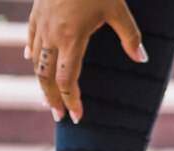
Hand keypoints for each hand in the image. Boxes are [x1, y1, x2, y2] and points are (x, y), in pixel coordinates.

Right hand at [25, 0, 147, 123]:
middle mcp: (52, 34)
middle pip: (46, 76)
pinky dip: (32, 55)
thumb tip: (142, 59)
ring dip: (41, 82)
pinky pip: (31, 39)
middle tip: (59, 116)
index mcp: (72, 38)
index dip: (71, 100)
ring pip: (36, 60)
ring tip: (47, 98)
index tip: (77, 117)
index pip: (68, 80)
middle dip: (52, 98)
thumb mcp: (118, 9)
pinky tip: (33, 62)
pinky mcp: (36, 11)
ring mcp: (41, 23)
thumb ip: (131, 37)